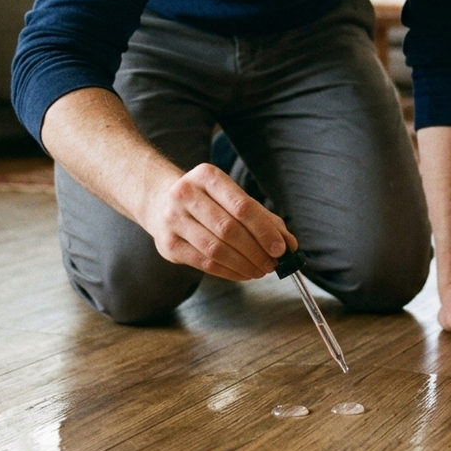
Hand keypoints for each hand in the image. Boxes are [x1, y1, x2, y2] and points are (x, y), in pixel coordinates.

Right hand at [142, 162, 295, 281]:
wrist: (160, 201)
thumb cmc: (207, 200)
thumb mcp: (232, 197)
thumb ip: (263, 218)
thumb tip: (290, 245)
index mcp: (206, 176)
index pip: (242, 206)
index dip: (264, 230)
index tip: (282, 248)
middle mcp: (185, 194)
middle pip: (229, 229)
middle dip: (256, 251)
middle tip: (273, 264)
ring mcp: (172, 219)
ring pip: (216, 249)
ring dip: (244, 265)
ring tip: (261, 270)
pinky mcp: (168, 244)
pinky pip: (204, 263)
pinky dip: (229, 272)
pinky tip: (243, 273)